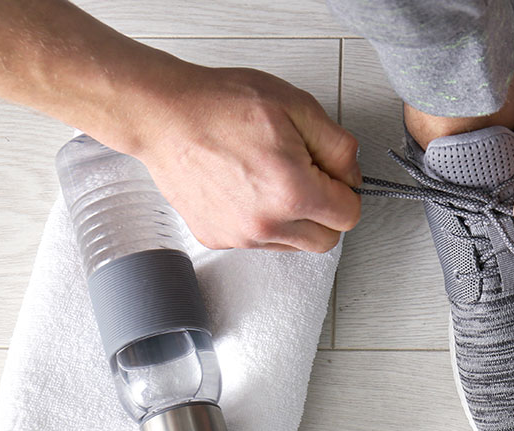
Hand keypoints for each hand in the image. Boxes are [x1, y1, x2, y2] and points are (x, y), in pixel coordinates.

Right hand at [122, 63, 360, 252]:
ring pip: (294, 244)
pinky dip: (262, 220)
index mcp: (293, 193)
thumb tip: (352, 176)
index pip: (349, 216)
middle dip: (325, 211)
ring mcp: (240, 236)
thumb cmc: (220, 104)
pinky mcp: (218, 239)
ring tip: (270, 178)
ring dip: (294, 218)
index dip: (345, 191)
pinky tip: (245, 187)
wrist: (161, 114)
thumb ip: (338, 146)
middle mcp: (267, 223)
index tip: (330, 174)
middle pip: (326, 239)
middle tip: (305, 177)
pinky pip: (259, 241)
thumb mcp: (296, 106)